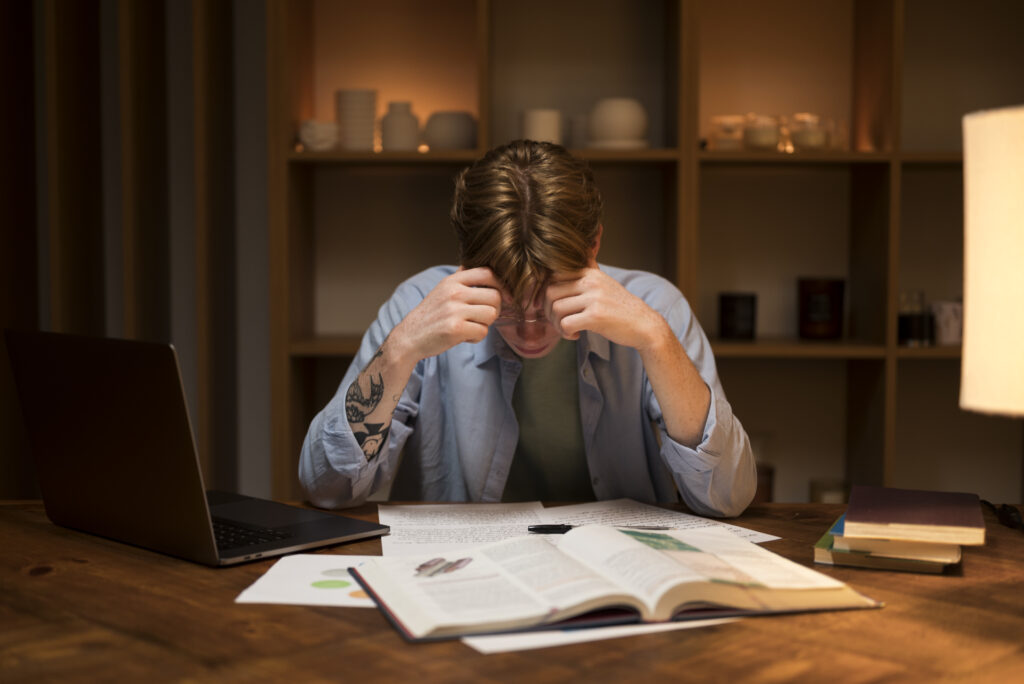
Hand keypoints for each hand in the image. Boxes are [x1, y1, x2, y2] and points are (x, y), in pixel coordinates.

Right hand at [392, 267, 501, 362]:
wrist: (410, 336)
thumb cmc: (430, 315)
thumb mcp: (443, 290)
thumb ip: (461, 279)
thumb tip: (482, 267)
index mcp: (453, 281)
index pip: (487, 273)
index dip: (502, 284)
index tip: (505, 296)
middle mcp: (454, 292)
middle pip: (495, 296)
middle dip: (495, 309)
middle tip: (483, 317)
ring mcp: (455, 310)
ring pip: (491, 314)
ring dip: (485, 324)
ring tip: (471, 326)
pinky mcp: (455, 328)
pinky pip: (482, 331)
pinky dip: (476, 337)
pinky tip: (464, 336)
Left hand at [544, 268, 669, 351]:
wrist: (644, 325)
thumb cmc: (621, 307)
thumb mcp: (605, 282)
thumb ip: (591, 268)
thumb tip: (586, 246)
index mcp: (591, 273)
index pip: (554, 276)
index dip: (548, 294)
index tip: (556, 306)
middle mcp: (591, 281)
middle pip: (550, 292)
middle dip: (549, 310)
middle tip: (559, 321)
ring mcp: (594, 298)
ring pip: (556, 308)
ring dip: (557, 324)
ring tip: (568, 329)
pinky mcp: (595, 316)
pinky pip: (566, 324)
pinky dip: (566, 333)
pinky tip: (576, 334)